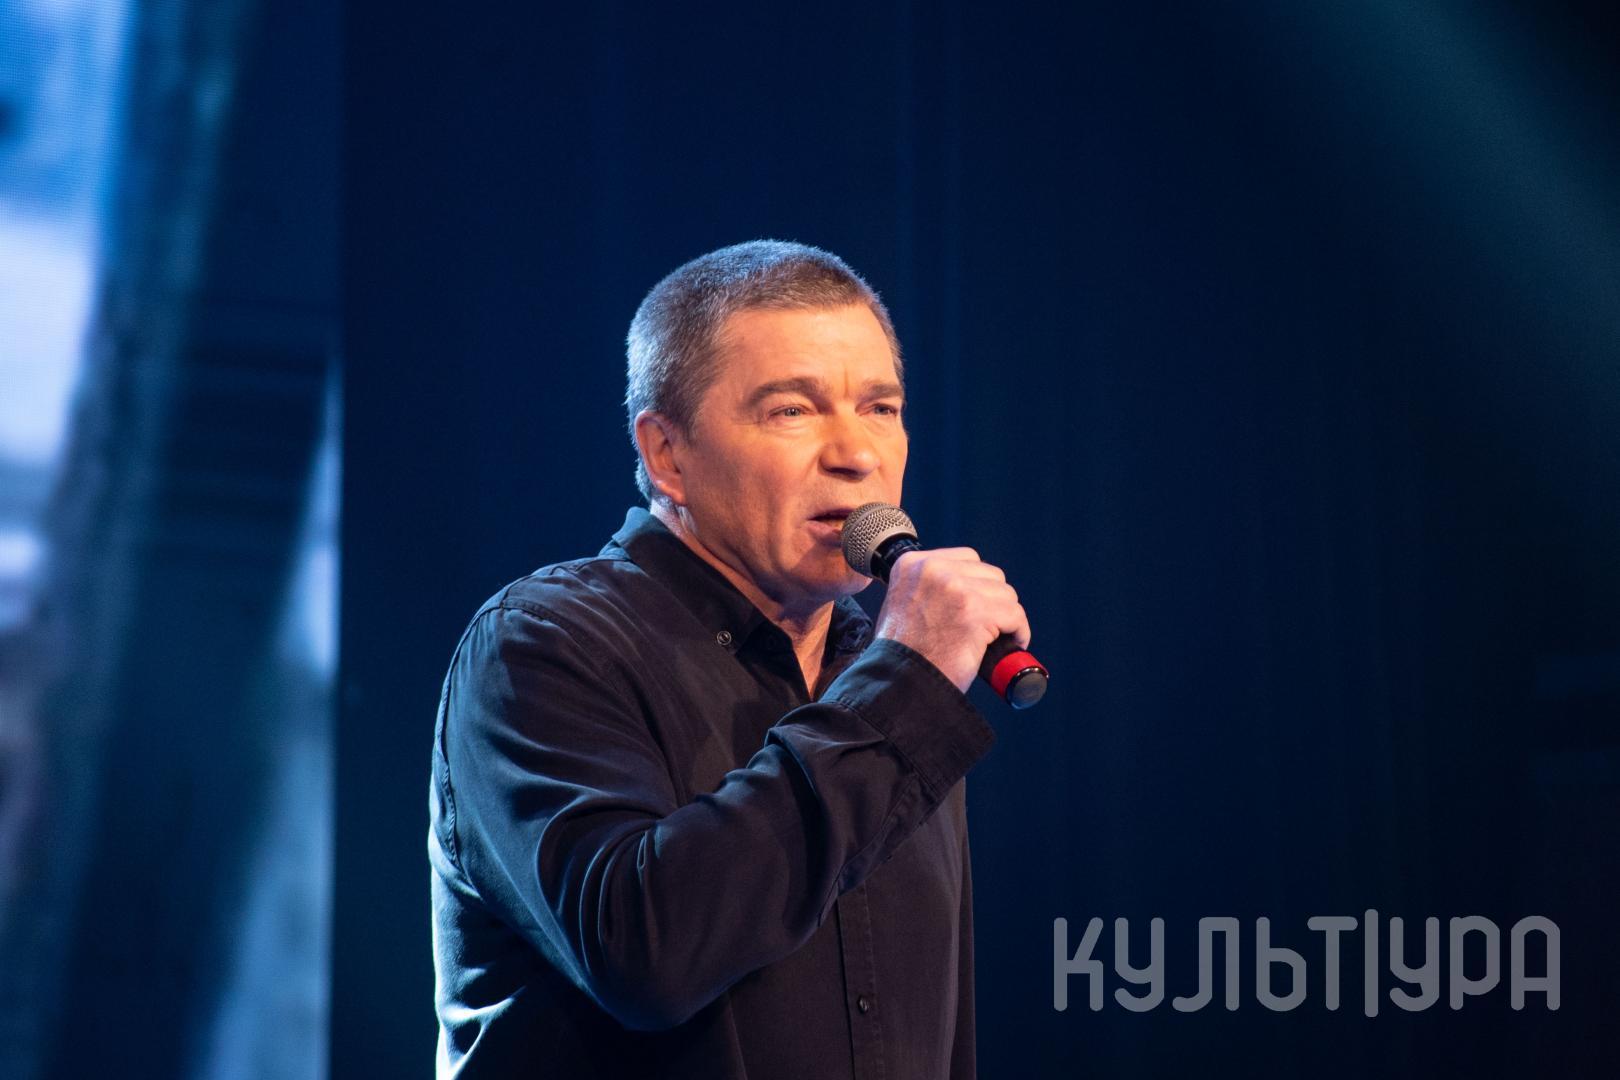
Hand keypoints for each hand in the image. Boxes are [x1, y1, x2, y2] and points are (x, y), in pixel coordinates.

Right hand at [871, 547, 1030, 692]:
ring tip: (996, 638)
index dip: (978, 585)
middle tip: (988, 626)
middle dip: (994, 600)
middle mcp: (933, 569)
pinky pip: (1015, 615)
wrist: (900, 683)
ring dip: (1006, 617)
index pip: (968, 559)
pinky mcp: (976, 612)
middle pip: (990, 574)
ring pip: (1006, 594)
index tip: (978, 608)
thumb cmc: (903, 653)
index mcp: (913, 563)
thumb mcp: (904, 602)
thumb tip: (962, 585)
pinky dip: (1019, 632)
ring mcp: (956, 589)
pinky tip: (1012, 643)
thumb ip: (927, 587)